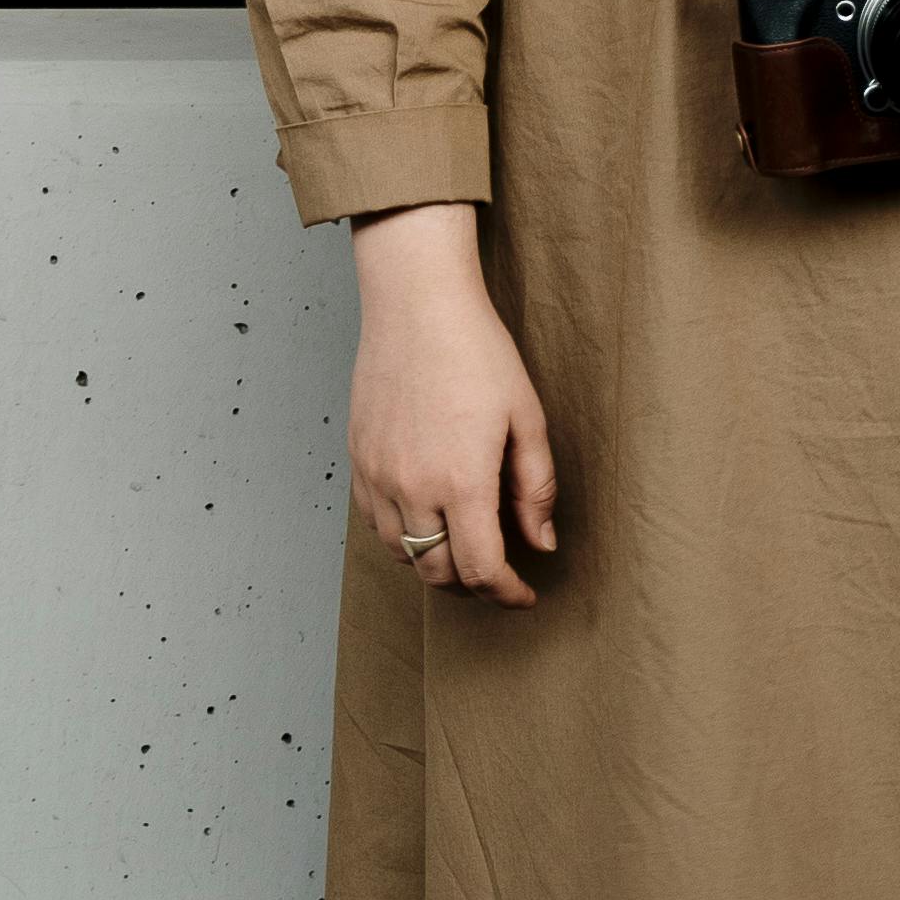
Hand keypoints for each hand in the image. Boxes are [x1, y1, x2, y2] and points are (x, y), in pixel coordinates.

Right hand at [348, 205, 559, 601]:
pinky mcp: (358, 460)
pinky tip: (426, 519)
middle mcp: (413, 488)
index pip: (482, 569)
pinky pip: (374, 524)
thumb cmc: (478, 353)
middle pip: (438, 573)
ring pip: (402, 554)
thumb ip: (535, 488)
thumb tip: (541, 542)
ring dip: (435, 565)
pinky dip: (402, 537)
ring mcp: (378, 476)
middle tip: (498, 574)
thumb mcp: (525, 418)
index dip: (507, 594)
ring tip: (463, 549)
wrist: (416, 305)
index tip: (524, 594)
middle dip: (473, 586)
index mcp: (462, 481)